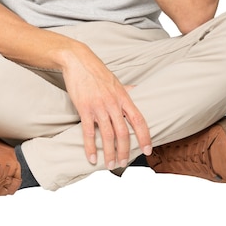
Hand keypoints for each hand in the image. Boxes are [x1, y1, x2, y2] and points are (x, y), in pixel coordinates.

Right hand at [61, 44, 151, 168]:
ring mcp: (98, 106)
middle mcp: (113, 103)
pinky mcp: (84, 108)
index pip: (138, 120)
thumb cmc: (96, 70)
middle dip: (125, 151)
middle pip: (123, 132)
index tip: (148, 150)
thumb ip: (126, 89)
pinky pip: (89, 132)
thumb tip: (137, 90)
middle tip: (123, 163)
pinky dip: (90, 147)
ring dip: (110, 153)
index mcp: (123, 96)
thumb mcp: (115, 79)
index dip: (145, 136)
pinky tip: (92, 158)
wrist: (78, 60)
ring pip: (108, 135)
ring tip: (110, 164)